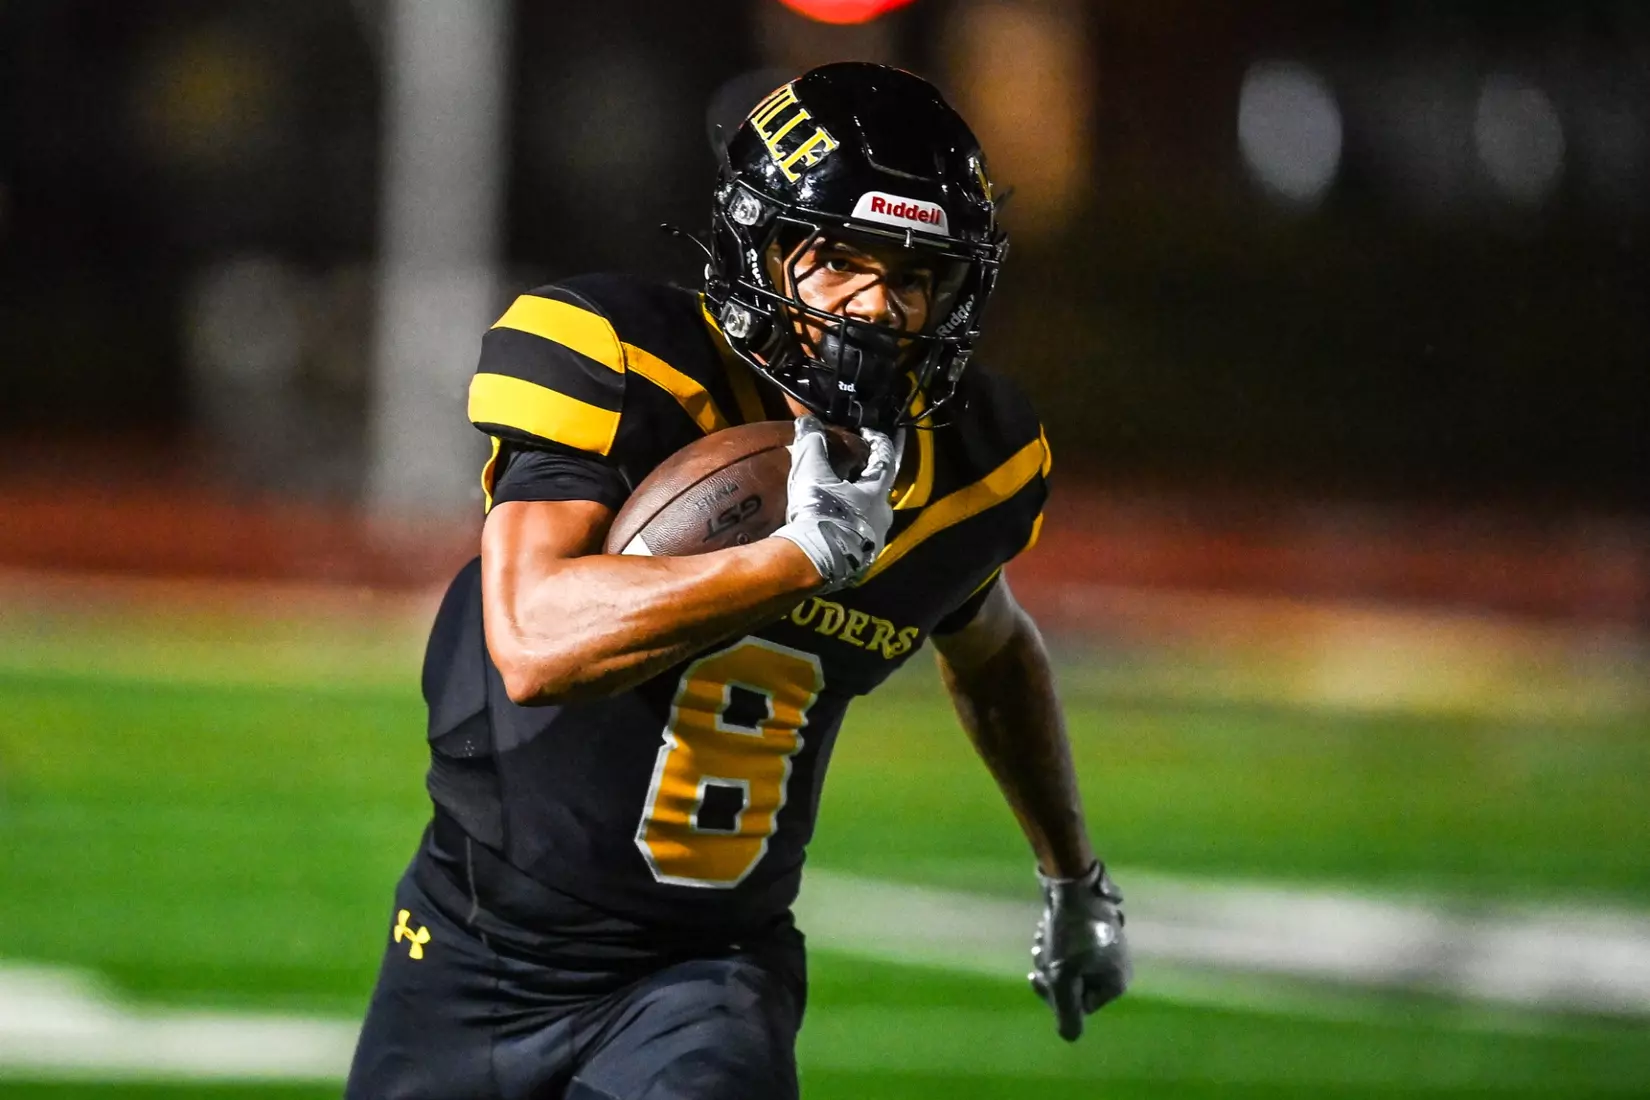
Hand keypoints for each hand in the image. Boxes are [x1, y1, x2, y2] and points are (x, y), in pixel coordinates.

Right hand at [772, 415, 899, 590]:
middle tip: (850, 470)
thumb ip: (812, 444)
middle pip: (879, 492)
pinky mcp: (860, 562)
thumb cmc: (820, 513)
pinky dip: (847, 530)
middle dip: (866, 480)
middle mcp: (883, 518)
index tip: (867, 433)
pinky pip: (857, 540)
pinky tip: (830, 529)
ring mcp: (874, 542)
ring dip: (856, 508)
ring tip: (836, 502)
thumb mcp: (812, 472)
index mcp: (877, 492)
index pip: (886, 459)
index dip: (877, 442)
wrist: (813, 563)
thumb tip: (808, 422)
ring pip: (869, 518)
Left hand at [1028, 862, 1130, 1040]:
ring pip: (1067, 966)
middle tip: (1038, 951)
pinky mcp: (1094, 930)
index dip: (1053, 994)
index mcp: (1117, 983)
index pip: (1078, 1007)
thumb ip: (1066, 1011)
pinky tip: (1046, 927)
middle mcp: (1117, 967)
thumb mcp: (1063, 976)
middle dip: (1050, 973)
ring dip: (1049, 955)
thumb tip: (1069, 1037)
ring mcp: (1107, 948)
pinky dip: (1055, 941)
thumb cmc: (1070, 931)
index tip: (1040, 974)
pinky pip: (1070, 948)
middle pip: (1072, 986)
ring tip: (1042, 937)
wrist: (1073, 882)